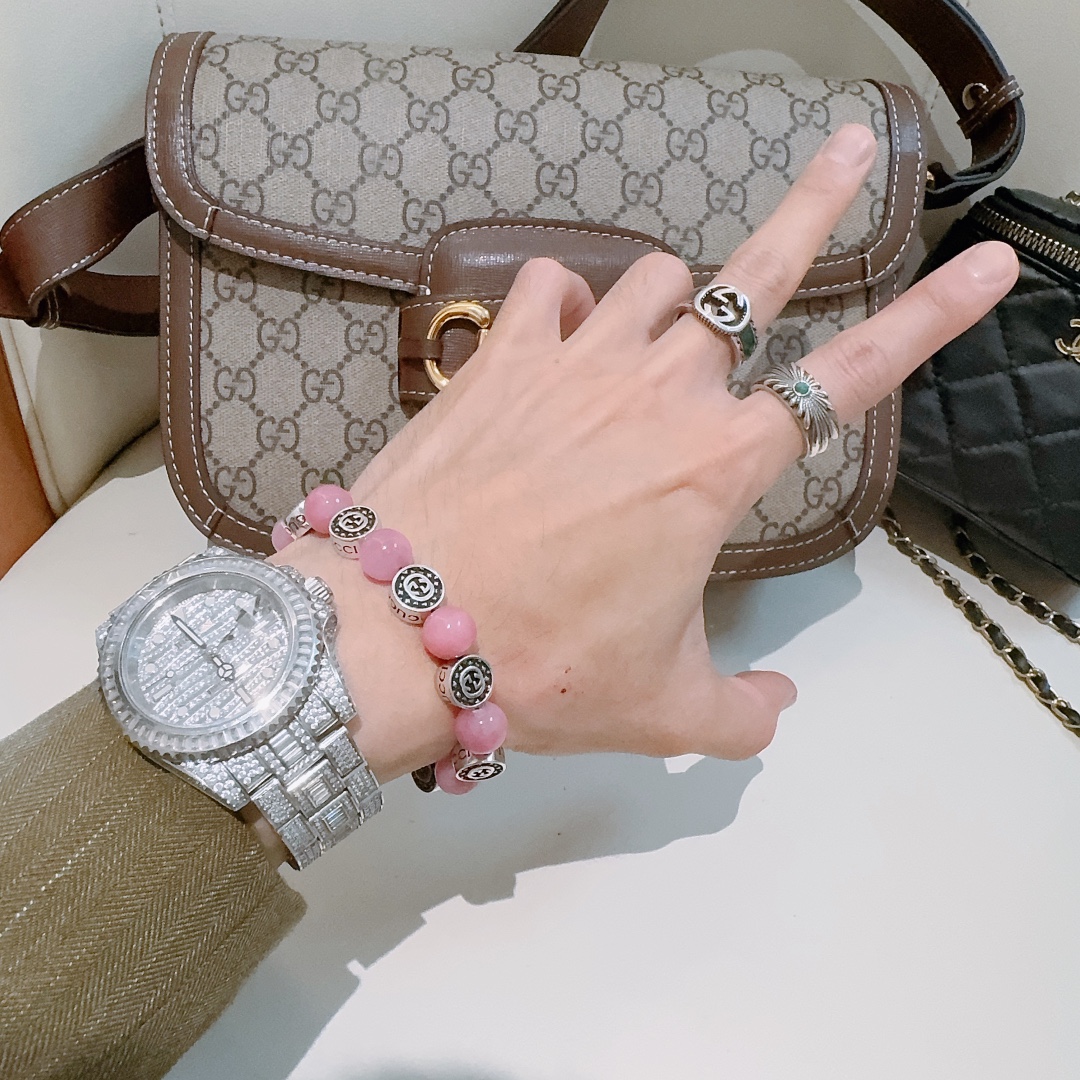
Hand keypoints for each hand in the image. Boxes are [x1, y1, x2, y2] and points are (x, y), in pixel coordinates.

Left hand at [275, 124, 1017, 783]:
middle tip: (849, 151)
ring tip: (663, 338)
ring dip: (672, 300)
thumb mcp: (660, 707)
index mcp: (714, 468)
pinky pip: (547, 288)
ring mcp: (573, 364)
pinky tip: (562, 336)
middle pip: (756, 273)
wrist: (399, 632)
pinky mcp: (499, 359)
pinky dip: (565, 302)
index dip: (930, 317)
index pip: (852, 377)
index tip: (980, 268)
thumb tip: (777, 704)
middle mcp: (655, 394)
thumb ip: (741, 709)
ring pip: (653, 281)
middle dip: (815, 204)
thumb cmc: (536, 664)